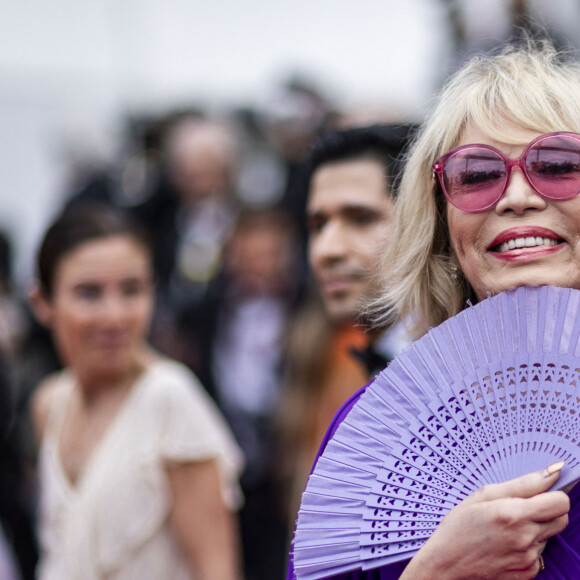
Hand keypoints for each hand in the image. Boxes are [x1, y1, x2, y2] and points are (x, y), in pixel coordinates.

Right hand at [400, 461, 569, 579]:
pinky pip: (540, 553)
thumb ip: (523, 483)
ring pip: (548, 535)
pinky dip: (528, 546)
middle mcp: (526, 538)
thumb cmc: (458, 526)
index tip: (539, 492)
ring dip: (534, 528)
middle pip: (561, 518)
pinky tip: (505, 543)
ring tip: (505, 528)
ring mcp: (529, 558)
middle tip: (520, 508)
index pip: (561, 502)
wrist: (446, 565)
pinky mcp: (528, 572)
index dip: (552, 494)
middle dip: (546, 510)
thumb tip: (553, 471)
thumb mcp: (484, 495)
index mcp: (514, 514)